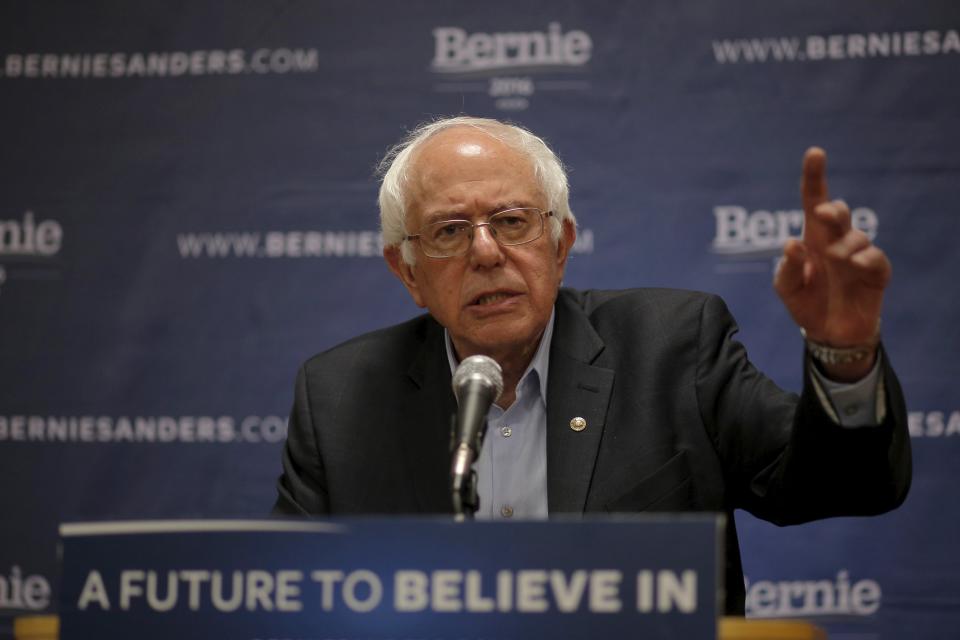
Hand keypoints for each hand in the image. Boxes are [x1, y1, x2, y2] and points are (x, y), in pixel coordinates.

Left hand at [773, 147, 889, 379]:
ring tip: (835, 263)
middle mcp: (835, 240)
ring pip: (855, 236)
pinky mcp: (876, 272)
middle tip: (821, 214)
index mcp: (812, 237)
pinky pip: (874, 258)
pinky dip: (864, 260)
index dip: (814, 176)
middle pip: (836, 212)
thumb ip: (785, 269)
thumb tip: (790, 244)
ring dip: (842, 247)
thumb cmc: (806, 303)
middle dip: (831, 210)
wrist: (830, 332)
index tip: (815, 152)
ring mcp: (857, 254)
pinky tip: (854, 266)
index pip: (813, 200)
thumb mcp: (786, 289)